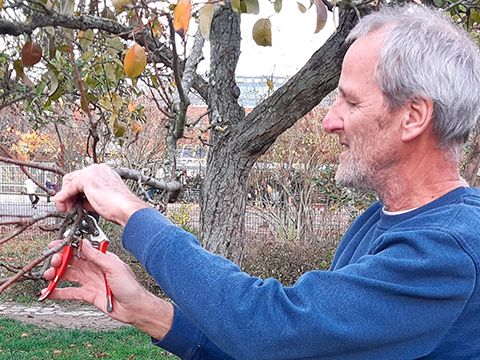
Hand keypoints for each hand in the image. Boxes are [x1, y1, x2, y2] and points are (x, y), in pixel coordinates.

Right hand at [41, 240, 172, 339]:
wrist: (135, 308)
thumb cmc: (130, 287)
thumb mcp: (114, 268)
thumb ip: (98, 257)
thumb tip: (85, 244)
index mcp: (102, 259)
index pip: (82, 250)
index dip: (68, 248)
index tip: (56, 246)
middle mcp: (95, 269)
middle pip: (72, 262)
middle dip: (59, 261)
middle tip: (51, 263)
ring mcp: (90, 282)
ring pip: (69, 276)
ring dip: (56, 275)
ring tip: (47, 276)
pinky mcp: (88, 295)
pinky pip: (70, 292)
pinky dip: (58, 292)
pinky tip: (48, 292)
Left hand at [54, 164, 146, 225]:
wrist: (126, 208)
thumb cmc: (120, 206)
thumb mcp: (102, 199)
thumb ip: (89, 197)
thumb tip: (80, 201)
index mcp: (103, 173)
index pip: (82, 179)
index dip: (75, 192)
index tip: (74, 202)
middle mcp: (97, 169)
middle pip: (72, 178)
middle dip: (68, 193)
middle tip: (69, 206)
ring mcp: (91, 172)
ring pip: (68, 181)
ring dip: (65, 196)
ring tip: (67, 208)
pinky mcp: (85, 179)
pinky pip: (67, 189)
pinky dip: (62, 199)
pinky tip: (64, 207)